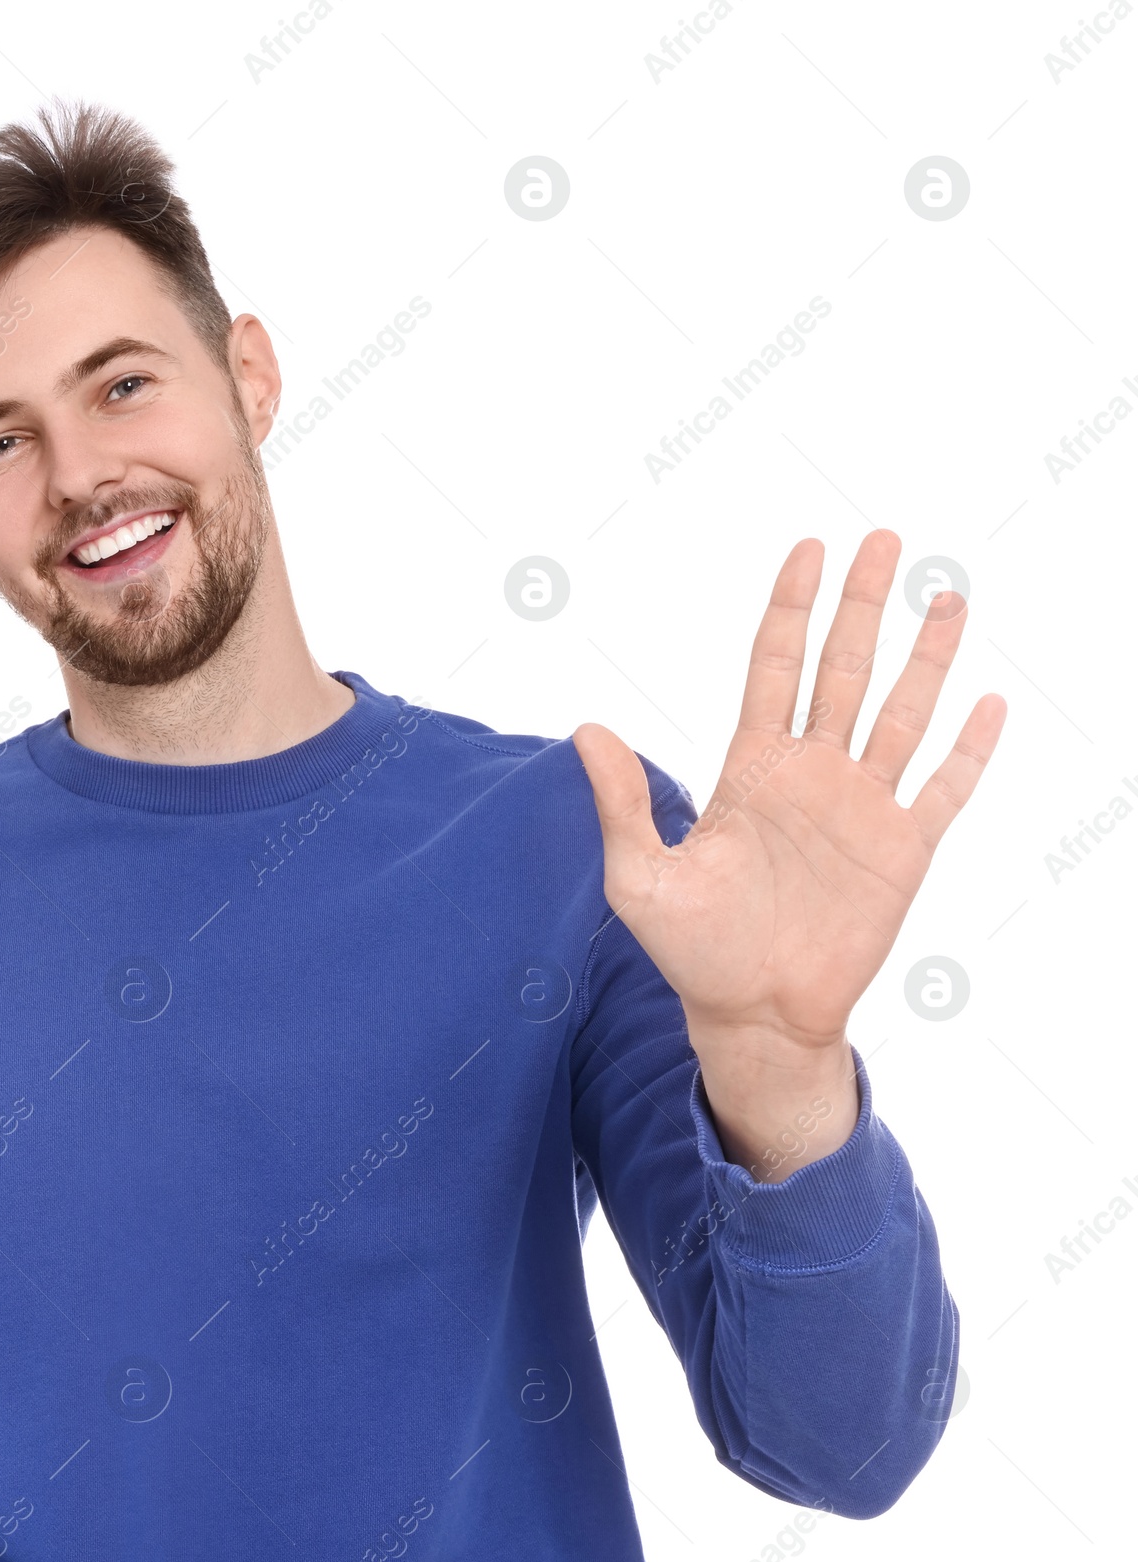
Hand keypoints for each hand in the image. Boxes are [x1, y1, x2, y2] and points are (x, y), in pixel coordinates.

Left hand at [571, 531, 1005, 1174]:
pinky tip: (988, 703)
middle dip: (864, 603)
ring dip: (926, 657)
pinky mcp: (902, 851)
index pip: (775, 665)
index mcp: (750, 768)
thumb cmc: (691, 949)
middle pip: (843, 669)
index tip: (808, 550)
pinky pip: (944, 788)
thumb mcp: (639, 877)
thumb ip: (620, 803)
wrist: (752, 1014)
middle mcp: (810, 774)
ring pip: (902, 713)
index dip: (791, 608)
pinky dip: (969, 749)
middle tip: (885, 538)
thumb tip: (584, 729)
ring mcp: (861, 808)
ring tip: (948, 597)